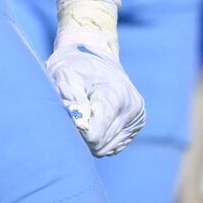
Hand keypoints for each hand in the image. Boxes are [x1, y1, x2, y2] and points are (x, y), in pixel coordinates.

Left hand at [45, 23, 144, 156]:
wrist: (95, 54)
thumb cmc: (75, 65)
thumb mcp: (65, 76)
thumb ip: (70, 100)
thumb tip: (77, 124)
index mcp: (116, 95)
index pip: (94, 134)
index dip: (76, 131)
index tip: (68, 117)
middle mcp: (132, 108)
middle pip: (99, 144)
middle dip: (82, 135)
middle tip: (72, 115)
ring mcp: (137, 117)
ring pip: (106, 148)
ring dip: (90, 138)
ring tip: (84, 115)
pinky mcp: (137, 123)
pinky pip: (113, 146)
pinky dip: (100, 138)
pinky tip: (95, 119)